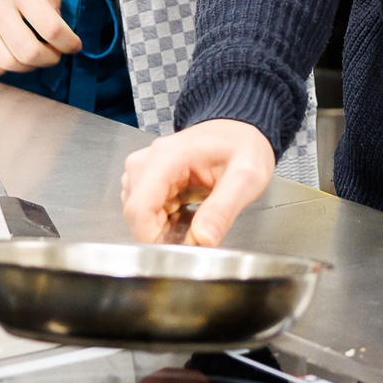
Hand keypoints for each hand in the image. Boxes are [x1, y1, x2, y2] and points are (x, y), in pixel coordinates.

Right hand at [0, 0, 80, 75]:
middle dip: (51, 59)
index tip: (75, 45)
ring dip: (28, 66)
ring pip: (6, 63)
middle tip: (57, 52)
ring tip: (36, 56)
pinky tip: (9, 58)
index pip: (50, 27)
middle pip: (29, 52)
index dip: (69, 42)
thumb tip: (59, 18)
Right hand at [121, 119, 275, 245]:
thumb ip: (223, 209)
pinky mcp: (149, 177)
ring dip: (163, 228)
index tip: (179, 253)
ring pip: (139, 214)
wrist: (241, 128)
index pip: (140, 207)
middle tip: (197, 240)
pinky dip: (164, 221)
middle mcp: (147, 161)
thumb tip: (203, 240)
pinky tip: (189, 216)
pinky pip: (146, 209)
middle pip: (136, 214)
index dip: (152, 237)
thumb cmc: (244, 146)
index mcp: (167, 157)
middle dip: (161, 235)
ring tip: (197, 222)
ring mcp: (145, 168)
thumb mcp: (246, 177)